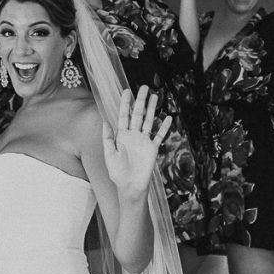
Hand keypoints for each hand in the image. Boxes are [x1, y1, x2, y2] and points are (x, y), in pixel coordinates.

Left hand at [103, 86, 172, 200]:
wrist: (130, 186)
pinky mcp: (153, 149)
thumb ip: (107, 138)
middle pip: (138, 114)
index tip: (127, 90)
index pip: (124, 115)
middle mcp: (134, 135)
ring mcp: (144, 141)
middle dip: (141, 101)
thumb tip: (105, 121)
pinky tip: (167, 117)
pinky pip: (159, 136)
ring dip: (153, 109)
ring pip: (149, 121)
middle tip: (144, 87)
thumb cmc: (117, 172)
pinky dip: (164, 127)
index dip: (125, 103)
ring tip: (156, 96)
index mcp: (122, 135)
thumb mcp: (109, 154)